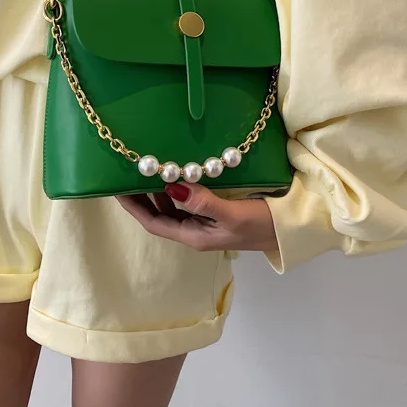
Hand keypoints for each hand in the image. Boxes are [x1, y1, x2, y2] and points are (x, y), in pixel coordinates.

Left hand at [116, 183, 279, 252]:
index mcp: (194, 236)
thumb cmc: (262, 226)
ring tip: (145, 170)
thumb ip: (203, 203)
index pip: (154, 222)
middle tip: (126, 173)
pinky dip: (178, 188)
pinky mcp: (216, 213)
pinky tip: (177, 174)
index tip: (116, 189)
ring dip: (158, 191)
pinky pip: (188, 201)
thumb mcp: (231, 216)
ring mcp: (205, 223)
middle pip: (159, 215)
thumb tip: (173, 186)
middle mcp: (195, 231)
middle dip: (141, 198)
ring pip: (173, 207)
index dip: (134, 207)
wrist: (290, 232)